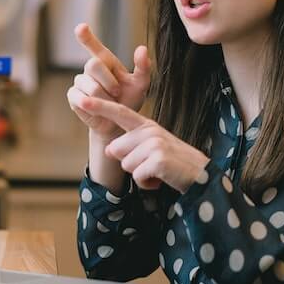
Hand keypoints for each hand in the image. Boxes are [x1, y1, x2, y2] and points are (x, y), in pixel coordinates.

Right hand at [67, 23, 150, 141]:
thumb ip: (143, 67)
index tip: (81, 27)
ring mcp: (80, 82)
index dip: (87, 37)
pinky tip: (97, 108)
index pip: (94, 46)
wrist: (118, 124)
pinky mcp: (73, 96)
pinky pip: (80, 98)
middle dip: (108, 81)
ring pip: (89, 85)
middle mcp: (91, 69)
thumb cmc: (129, 101)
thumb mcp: (140, 84)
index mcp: (106, 62)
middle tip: (117, 92)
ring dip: (104, 97)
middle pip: (93, 65)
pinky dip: (93, 105)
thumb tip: (142, 48)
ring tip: (110, 103)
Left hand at [80, 96, 209, 193]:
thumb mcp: (151, 148)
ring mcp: (155, 144)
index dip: (100, 106)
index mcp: (146, 125)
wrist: (201, 175)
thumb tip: (109, 150)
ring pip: (126, 165)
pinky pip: (137, 176)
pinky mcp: (158, 159)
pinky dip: (147, 183)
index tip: (83, 100)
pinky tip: (161, 178)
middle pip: (116, 150)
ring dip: (140, 174)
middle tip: (151, 164)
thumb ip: (129, 145)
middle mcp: (149, 131)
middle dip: (129, 163)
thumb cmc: (172, 162)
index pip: (120, 113)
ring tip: (158, 171)